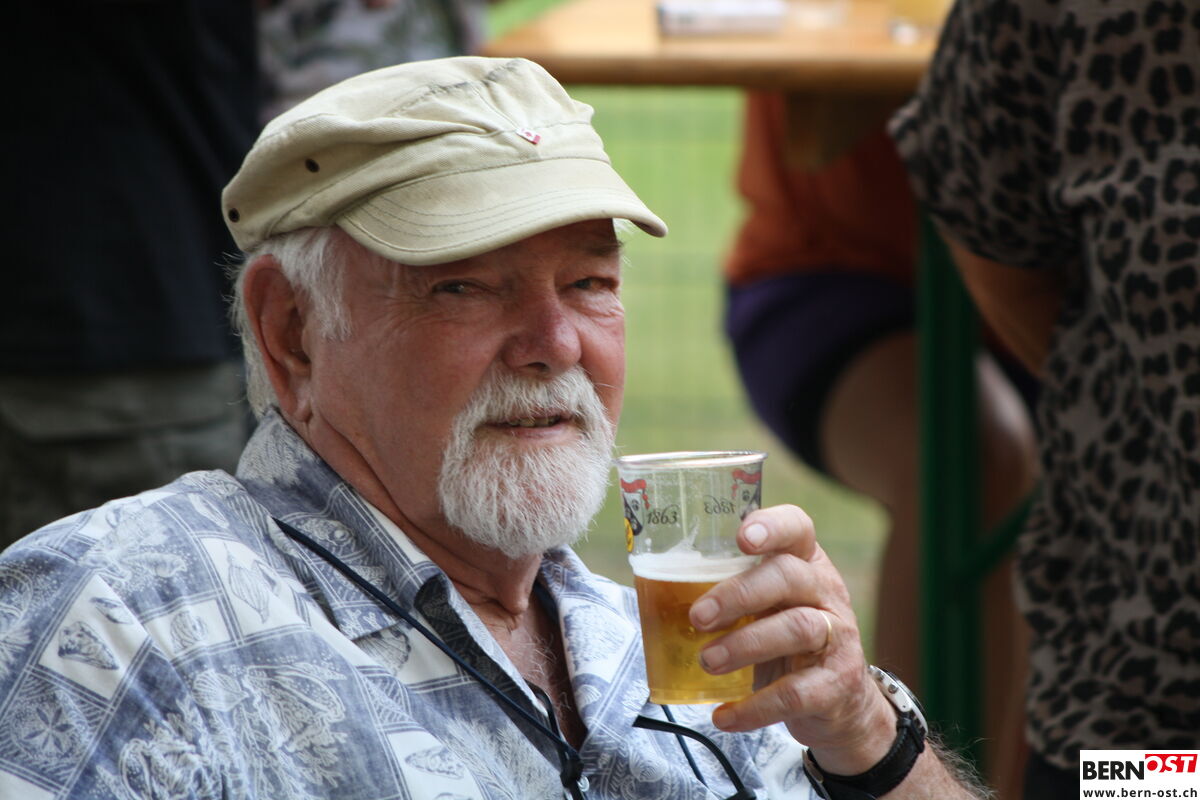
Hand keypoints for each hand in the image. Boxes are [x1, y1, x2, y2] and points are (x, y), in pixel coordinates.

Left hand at [689, 504, 897, 773]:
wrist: (839, 703)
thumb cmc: (784, 641)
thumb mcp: (765, 608)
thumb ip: (729, 594)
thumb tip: (653, 593)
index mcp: (804, 564)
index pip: (797, 528)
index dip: (773, 526)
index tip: (742, 537)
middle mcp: (825, 592)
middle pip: (788, 576)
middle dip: (738, 594)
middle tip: (697, 616)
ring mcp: (836, 636)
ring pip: (797, 628)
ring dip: (744, 645)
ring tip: (707, 662)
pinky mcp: (837, 684)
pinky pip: (795, 692)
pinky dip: (755, 707)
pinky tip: (724, 715)